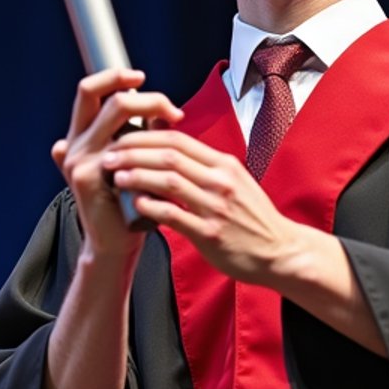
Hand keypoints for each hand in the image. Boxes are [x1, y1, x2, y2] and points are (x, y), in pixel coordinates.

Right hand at [51, 69, 183, 258]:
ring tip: (175, 120)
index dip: (112, 77)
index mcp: (81, 137)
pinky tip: (169, 148)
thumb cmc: (128, 202)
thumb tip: (161, 111)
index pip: (88, 92)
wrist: (116, 242)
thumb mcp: (131, 162)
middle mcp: (74, 144)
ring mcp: (78, 159)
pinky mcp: (87, 176)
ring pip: (114, 111)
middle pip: (98, 94)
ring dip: (151, 108)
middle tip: (169, 106)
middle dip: (138, 92)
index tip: (140, 77)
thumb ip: (137, 135)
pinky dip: (150, 141)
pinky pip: (124, 144)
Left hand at [101, 127, 387, 352]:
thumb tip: (168, 151)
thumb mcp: (233, 181)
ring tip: (114, 177)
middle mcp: (220, 180)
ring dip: (136, 176)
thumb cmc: (252, 219)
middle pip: (168, 155)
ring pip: (168, 181)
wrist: (280, 251)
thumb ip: (203, 167)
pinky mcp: (210, 233)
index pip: (177, 139)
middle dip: (133, 153)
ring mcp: (216, 206)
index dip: (144, 137)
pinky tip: (134, 205)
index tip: (121, 139)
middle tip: (108, 156)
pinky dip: (150, 207)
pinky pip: (174, 215)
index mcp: (223, 164)